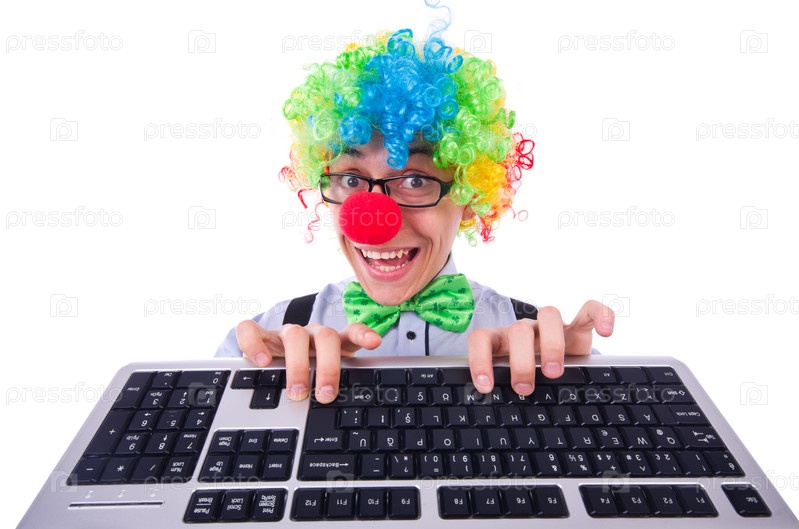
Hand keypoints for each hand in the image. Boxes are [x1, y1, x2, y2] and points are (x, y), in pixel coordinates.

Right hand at [235, 320, 381, 402]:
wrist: (274, 362)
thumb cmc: (307, 372)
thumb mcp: (325, 379)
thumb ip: (337, 385)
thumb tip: (349, 410)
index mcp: (333, 343)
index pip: (351, 332)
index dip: (363, 334)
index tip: (374, 342)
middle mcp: (311, 334)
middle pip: (325, 337)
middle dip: (327, 367)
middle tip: (325, 395)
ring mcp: (286, 333)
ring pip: (294, 335)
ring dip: (297, 365)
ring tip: (297, 392)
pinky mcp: (261, 336)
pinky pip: (251, 330)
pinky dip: (256, 344)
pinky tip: (261, 362)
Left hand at [466, 300, 614, 395]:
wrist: (558, 364)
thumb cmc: (530, 376)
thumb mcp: (513, 382)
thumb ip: (504, 390)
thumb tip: (497, 417)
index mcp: (503, 342)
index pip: (483, 339)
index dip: (480, 360)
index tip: (485, 386)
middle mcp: (526, 330)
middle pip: (519, 330)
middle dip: (521, 361)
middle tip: (525, 388)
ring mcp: (552, 326)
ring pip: (549, 315)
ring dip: (552, 344)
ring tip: (555, 373)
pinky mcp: (579, 326)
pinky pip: (591, 309)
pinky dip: (601, 315)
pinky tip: (607, 332)